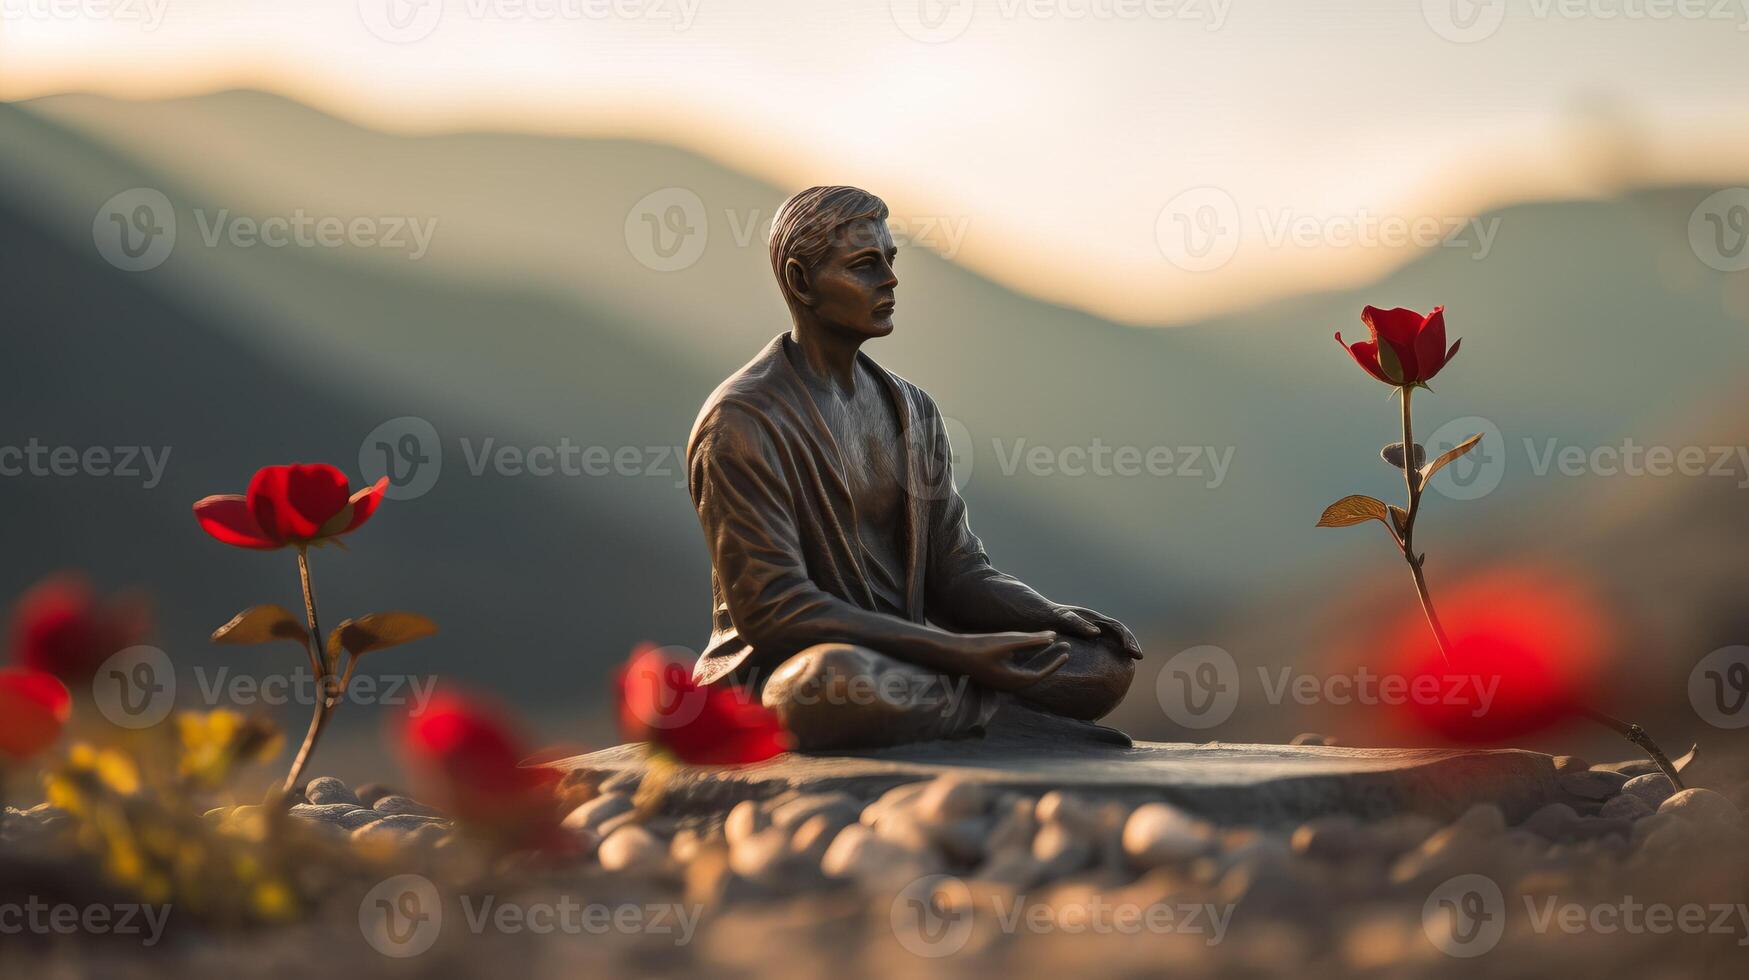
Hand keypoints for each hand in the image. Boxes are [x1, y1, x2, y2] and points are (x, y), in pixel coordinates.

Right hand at [953, 631, 1071, 691]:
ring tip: (1054, 644)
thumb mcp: (1007, 642)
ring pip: (1026, 669)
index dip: (1055, 664)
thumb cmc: (978, 647)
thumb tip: (1053, 636)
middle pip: (1036, 673)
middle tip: (1066, 648)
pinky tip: (1030, 646)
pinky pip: (1016, 667)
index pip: (1040, 675)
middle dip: (1050, 660)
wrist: (951, 653)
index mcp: (1013, 682)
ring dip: (1039, 657)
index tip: (1066, 653)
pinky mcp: (994, 673)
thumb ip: (1031, 640)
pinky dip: (1026, 657)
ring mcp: (1001, 680)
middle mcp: (1008, 684)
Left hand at [1048, 604, 1142, 659]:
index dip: (1128, 638)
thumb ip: (1076, 623)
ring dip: (1120, 650)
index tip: (1135, 653)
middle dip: (1129, 644)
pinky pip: (1097, 648)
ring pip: (1109, 640)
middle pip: (1117, 633)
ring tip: (1128, 665)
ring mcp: (1085, 631)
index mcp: (1090, 618)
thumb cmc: (1042, 614)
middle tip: (1139, 657)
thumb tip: (1096, 633)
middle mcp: (1091, 623)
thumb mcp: (1059, 617)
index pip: (1116, 627)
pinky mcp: (1079, 639)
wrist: (1026, 612)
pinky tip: (1108, 667)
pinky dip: (1106, 656)